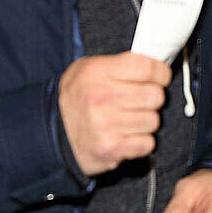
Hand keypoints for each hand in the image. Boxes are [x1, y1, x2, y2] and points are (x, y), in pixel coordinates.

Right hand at [58, 53, 170, 175]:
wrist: (51, 131)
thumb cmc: (77, 97)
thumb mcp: (89, 68)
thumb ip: (120, 64)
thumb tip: (156, 65)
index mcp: (97, 72)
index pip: (147, 68)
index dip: (161, 73)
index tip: (160, 77)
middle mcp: (101, 97)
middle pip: (155, 96)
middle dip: (152, 98)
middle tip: (140, 101)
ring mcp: (105, 125)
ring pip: (153, 121)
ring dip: (146, 121)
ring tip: (128, 119)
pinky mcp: (110, 148)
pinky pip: (147, 143)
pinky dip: (141, 142)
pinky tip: (126, 135)